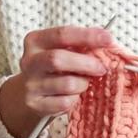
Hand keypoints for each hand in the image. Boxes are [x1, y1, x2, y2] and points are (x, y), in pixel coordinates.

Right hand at [0, 24, 115, 137]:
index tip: (108, 39)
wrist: (29, 92)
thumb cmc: (53, 67)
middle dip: (85, 63)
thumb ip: (81, 45)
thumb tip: (107, 42)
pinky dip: (74, 99)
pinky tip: (72, 96)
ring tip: (83, 83)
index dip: (87, 36)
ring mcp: (30, 84)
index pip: (62, 34)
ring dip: (82, 84)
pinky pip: (64, 102)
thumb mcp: (62, 50)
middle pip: (58, 59)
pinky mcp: (35, 104)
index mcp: (35, 41)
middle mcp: (29, 61)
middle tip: (101, 68)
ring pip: (66, 84)